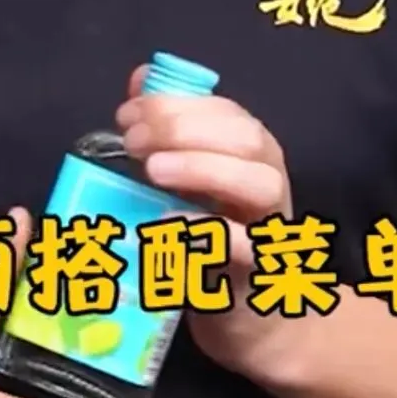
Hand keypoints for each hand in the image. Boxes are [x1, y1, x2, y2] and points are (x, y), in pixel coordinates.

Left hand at [115, 68, 292, 379]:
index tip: (127, 112)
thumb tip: (141, 78)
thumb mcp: (188, 182)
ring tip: (153, 170)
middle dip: (185, 128)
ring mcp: (269, 228)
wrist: (249, 319)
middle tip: (133, 141)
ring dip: (203, 167)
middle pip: (247, 138)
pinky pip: (242, 248)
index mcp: (253, 156)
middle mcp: (268, 183)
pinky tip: (163, 225)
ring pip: (260, 183)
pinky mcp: (257, 275)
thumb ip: (168, 131)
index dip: (176, 104)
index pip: (226, 111)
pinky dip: (205, 231)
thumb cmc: (213, 243)